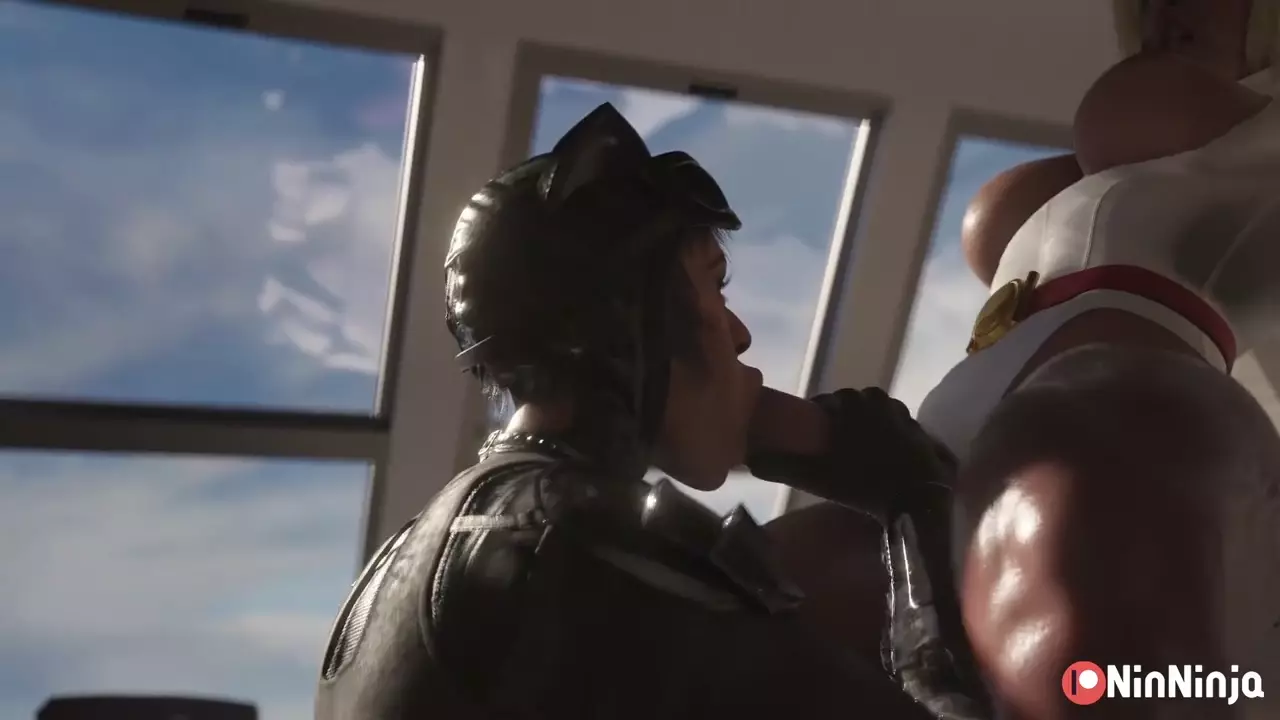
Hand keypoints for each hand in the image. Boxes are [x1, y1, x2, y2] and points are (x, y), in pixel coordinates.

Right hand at [747, 387, 954, 520]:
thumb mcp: (816, 477)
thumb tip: (749, 460)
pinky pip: (907, 432)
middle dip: (846, 418)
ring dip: (872, 426)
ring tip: (862, 450)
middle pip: (858, 404)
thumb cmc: (862, 482)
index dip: (818, 415)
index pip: (829, 401)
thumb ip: (781, 467)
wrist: (917, 499)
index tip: (812, 432)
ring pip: (884, 414)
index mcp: (854, 404)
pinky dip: (897, 440)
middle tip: (836, 444)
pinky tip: (891, 459)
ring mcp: (908, 419)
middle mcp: (882, 402)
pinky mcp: (927, 437)